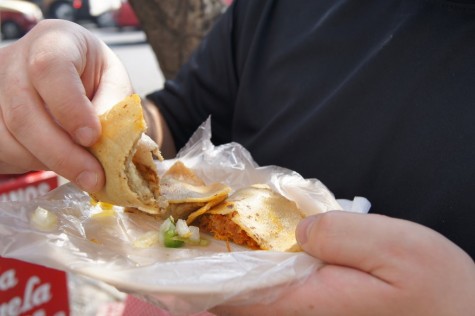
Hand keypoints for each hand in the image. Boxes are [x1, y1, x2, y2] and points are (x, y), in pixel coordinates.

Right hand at [0, 19, 132, 191]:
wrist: (72, 78)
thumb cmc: (95, 78)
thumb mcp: (115, 84)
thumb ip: (113, 107)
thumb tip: (104, 145)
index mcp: (54, 41)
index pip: (49, 67)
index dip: (70, 107)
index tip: (92, 137)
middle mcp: (14, 59)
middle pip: (23, 111)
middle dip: (62, 153)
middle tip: (94, 178)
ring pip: (7, 136)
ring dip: (47, 162)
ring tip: (81, 170)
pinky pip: (0, 149)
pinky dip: (29, 163)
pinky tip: (54, 160)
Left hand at [212, 211, 474, 314]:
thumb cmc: (437, 290)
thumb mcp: (394, 246)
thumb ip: (339, 233)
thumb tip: (299, 230)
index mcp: (306, 304)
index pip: (231, 295)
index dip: (197, 271)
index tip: (175, 246)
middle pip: (235, 299)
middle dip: (209, 266)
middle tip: (191, 230)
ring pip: (254, 299)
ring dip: (231, 270)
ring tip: (215, 234)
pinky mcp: (323, 312)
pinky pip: (278, 295)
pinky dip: (260, 273)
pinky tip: (261, 249)